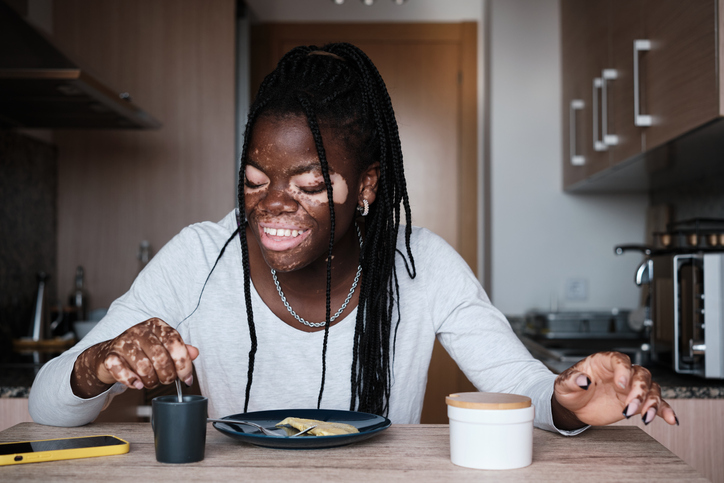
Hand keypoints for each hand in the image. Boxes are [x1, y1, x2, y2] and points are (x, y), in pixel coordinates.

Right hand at [71, 318, 198, 397]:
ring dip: (151, 381)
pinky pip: (122, 372)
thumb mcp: (163, 347)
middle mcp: (139, 330)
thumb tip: (195, 353)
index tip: (186, 379)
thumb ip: (180, 350)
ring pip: (143, 367)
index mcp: (156, 326)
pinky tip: (137, 384)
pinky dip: (131, 381)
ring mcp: (123, 342)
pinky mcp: (109, 356)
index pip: (175, 343)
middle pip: (160, 357)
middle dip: (167, 375)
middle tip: (166, 380)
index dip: (183, 364)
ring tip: (151, 382)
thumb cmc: (142, 351)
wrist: (110, 355)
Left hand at [553, 351, 677, 426]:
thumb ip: (572, 380)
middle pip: (641, 374)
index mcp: (604, 362)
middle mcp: (621, 373)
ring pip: (651, 388)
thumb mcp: (564, 384)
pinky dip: (665, 410)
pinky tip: (670, 418)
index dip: (623, 370)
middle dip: (639, 391)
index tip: (620, 384)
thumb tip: (583, 380)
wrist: (574, 406)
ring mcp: (630, 387)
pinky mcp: (636, 402)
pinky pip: (657, 403)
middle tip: (629, 408)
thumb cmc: (570, 389)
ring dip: (652, 402)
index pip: (619, 360)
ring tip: (645, 417)